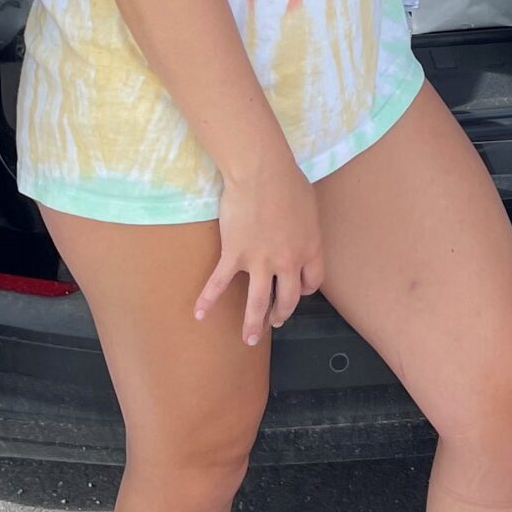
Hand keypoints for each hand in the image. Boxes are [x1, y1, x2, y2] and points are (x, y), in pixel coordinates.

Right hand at [199, 151, 323, 345]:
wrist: (261, 172)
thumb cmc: (288, 181)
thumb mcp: (309, 206)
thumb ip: (306, 227)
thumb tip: (301, 231)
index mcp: (309, 249)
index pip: (312, 282)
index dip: (304, 291)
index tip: (297, 292)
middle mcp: (287, 262)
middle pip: (287, 298)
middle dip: (280, 314)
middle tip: (274, 322)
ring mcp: (260, 261)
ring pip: (257, 302)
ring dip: (253, 324)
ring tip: (249, 339)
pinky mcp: (234, 255)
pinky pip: (219, 284)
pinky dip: (208, 300)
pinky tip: (199, 313)